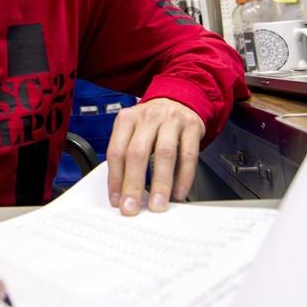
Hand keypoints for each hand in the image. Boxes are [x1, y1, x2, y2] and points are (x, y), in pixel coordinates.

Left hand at [105, 98, 204, 215]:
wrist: (179, 100)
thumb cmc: (152, 122)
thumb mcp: (132, 130)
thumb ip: (126, 154)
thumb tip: (121, 190)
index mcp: (126, 119)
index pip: (116, 151)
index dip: (115, 178)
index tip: (116, 199)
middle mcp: (147, 117)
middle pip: (137, 153)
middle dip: (134, 185)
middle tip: (133, 207)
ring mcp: (170, 120)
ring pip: (164, 154)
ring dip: (160, 183)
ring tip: (158, 203)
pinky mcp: (191, 126)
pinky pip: (188, 155)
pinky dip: (184, 176)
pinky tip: (179, 191)